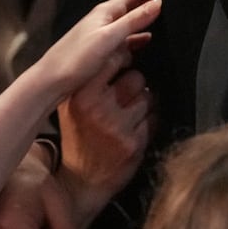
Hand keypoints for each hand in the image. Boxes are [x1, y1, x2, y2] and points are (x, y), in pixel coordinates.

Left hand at [36, 0, 160, 98]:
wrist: (52, 82)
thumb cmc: (75, 59)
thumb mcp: (108, 37)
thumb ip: (133, 20)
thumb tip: (158, 3)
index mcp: (105, 11)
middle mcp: (105, 20)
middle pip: (134, 7)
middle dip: (153, 2)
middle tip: (176, 1)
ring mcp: (104, 35)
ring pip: (132, 25)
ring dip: (148, 23)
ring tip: (170, 24)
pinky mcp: (103, 51)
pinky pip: (127, 41)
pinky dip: (140, 40)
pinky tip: (150, 47)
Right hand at [60, 68, 154, 222]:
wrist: (81, 181)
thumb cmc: (79, 137)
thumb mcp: (73, 106)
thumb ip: (91, 80)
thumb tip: (122, 47)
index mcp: (80, 95)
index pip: (113, 59)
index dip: (124, 60)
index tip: (124, 66)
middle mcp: (97, 108)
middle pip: (137, 77)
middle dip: (135, 86)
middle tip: (125, 98)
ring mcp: (117, 126)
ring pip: (149, 98)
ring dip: (145, 105)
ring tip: (129, 116)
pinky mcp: (134, 143)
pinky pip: (155, 119)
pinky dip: (150, 123)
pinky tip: (135, 131)